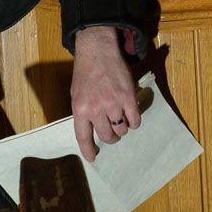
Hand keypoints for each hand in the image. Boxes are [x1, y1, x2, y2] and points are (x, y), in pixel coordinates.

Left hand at [70, 26, 139, 161]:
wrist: (97, 52)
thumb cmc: (85, 73)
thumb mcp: (76, 94)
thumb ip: (83, 112)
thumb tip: (92, 130)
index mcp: (79, 109)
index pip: (83, 137)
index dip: (88, 150)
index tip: (93, 158)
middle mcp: (96, 109)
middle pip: (108, 136)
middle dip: (111, 137)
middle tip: (111, 130)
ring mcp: (113, 104)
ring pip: (122, 129)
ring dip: (122, 127)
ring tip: (119, 117)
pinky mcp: (128, 98)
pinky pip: (135, 120)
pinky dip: (134, 122)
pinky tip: (131, 116)